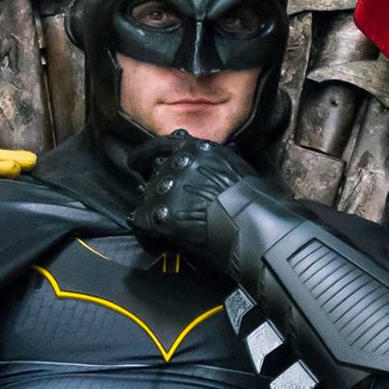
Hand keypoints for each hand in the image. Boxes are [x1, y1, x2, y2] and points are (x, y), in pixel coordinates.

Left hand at [128, 132, 262, 257]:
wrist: (251, 220)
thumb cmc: (253, 196)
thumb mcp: (236, 165)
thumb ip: (217, 159)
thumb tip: (221, 156)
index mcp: (196, 148)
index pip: (163, 145)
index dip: (146, 154)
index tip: (135, 162)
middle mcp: (177, 163)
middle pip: (155, 173)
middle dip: (156, 187)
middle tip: (160, 201)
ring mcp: (166, 188)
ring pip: (147, 196)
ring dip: (153, 208)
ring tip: (160, 223)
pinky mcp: (159, 214)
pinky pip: (140, 222)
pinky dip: (146, 234)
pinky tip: (155, 243)